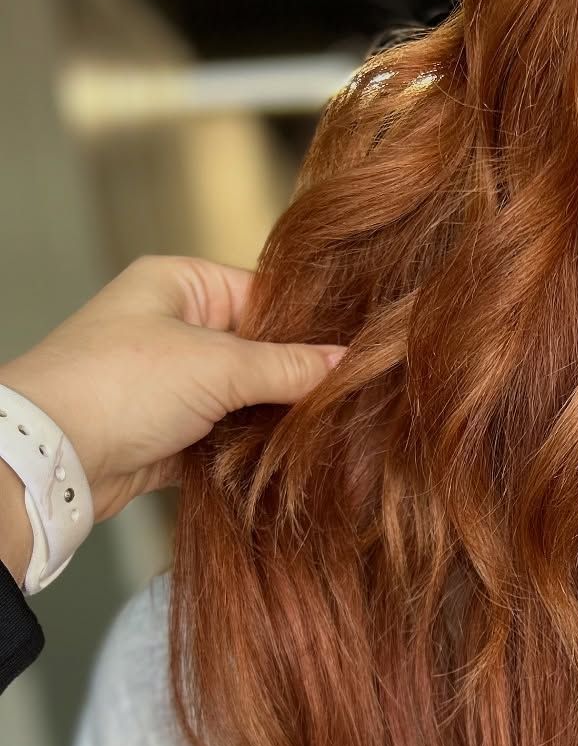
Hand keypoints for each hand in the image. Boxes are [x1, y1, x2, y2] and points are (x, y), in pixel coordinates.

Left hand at [0, 253, 343, 526]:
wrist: (52, 457)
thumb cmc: (115, 384)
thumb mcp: (216, 365)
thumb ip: (288, 366)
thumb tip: (346, 362)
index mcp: (181, 285)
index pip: (265, 295)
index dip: (310, 324)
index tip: (357, 349)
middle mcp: (175, 328)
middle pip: (259, 351)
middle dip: (297, 378)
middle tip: (349, 397)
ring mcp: (171, 383)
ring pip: (245, 398)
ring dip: (275, 419)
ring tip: (328, 431)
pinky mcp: (169, 433)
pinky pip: (226, 438)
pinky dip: (251, 451)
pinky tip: (289, 460)